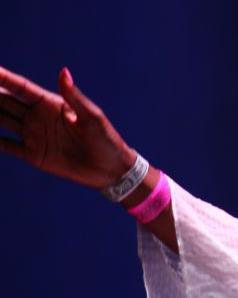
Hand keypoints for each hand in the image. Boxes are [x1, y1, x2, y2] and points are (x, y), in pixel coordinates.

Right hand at [0, 66, 134, 188]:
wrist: (112, 170)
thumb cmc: (107, 140)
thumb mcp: (92, 117)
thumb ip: (74, 97)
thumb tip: (63, 72)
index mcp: (51, 103)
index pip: (20, 87)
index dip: (2, 78)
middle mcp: (37, 116)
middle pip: (4, 102)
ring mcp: (33, 135)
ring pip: (0, 120)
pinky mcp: (33, 154)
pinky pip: (6, 145)